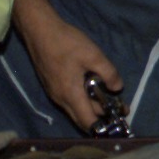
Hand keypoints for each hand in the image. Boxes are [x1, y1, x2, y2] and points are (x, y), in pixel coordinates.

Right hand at [31, 14, 126, 133]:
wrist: (39, 31)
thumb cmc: (66, 43)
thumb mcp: (93, 55)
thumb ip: (108, 73)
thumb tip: (117, 88)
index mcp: (71, 95)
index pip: (88, 122)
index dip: (104, 127)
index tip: (118, 119)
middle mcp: (60, 99)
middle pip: (81, 119)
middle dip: (99, 118)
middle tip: (117, 108)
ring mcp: (53, 93)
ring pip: (74, 110)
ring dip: (90, 108)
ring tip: (106, 97)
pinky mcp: (50, 85)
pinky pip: (68, 101)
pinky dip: (81, 100)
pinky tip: (90, 87)